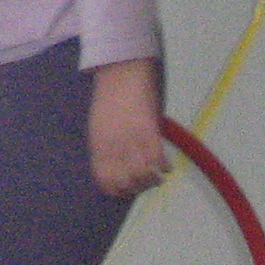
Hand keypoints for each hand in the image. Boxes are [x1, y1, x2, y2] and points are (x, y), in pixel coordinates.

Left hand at [87, 58, 166, 198]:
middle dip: (136, 188)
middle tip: (143, 182)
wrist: (120, 73)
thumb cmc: (108, 98)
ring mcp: (132, 141)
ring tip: (156, 176)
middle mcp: (115, 148)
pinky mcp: (150, 132)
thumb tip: (114, 167)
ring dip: (153, 180)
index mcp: (99, 146)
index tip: (125, 190)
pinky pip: (160, 160)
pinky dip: (165, 166)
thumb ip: (105, 148)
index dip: (117, 191)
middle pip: (126, 183)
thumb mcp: (98, 126)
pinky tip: (166, 164)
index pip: (105, 181)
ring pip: (145, 177)